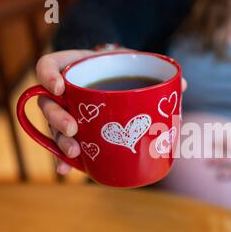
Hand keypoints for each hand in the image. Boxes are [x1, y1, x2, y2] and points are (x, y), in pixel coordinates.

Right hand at [36, 49, 186, 174]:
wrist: (118, 75)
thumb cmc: (122, 67)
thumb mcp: (133, 61)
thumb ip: (151, 70)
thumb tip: (183, 85)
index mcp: (73, 68)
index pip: (47, 66)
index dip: (47, 76)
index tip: (60, 87)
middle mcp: (64, 92)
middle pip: (47, 104)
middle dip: (57, 118)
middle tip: (74, 128)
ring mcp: (67, 113)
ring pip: (53, 128)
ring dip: (60, 142)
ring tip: (74, 152)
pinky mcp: (74, 132)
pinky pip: (62, 146)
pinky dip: (62, 159)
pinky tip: (66, 169)